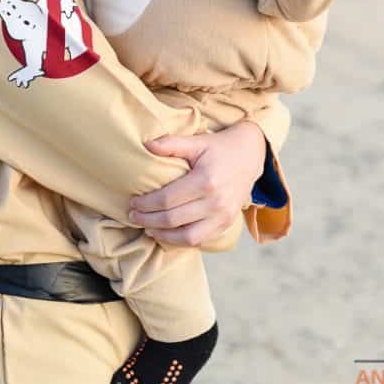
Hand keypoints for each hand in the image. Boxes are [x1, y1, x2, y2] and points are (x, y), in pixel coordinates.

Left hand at [128, 121, 265, 246]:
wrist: (250, 156)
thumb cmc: (219, 148)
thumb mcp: (196, 142)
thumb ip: (171, 144)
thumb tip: (146, 144)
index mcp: (206, 180)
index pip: (167, 199)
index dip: (146, 204)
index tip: (133, 203)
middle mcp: (216, 202)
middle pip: (173, 219)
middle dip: (148, 220)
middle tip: (133, 217)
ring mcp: (223, 216)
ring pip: (186, 237)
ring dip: (162, 235)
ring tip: (147, 228)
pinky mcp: (226, 224)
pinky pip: (200, 240)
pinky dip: (180, 241)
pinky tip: (166, 234)